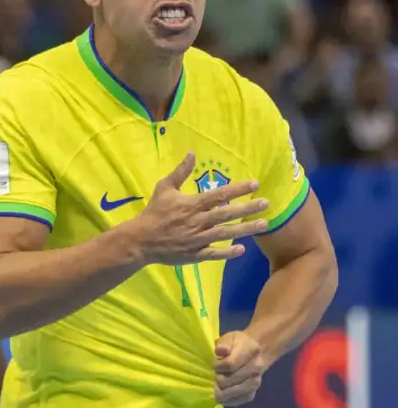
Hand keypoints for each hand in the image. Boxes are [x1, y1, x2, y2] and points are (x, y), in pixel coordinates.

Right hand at [133, 152, 269, 265]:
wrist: (140, 240)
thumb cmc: (154, 212)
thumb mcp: (164, 188)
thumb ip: (180, 172)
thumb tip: (192, 153)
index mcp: (191, 204)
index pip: (219, 195)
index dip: (238, 189)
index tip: (255, 184)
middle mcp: (198, 221)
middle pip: (227, 214)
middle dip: (248, 208)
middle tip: (266, 204)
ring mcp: (197, 239)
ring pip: (225, 233)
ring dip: (245, 229)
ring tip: (264, 224)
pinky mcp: (194, 254)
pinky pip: (214, 254)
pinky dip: (227, 252)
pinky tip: (241, 250)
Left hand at [214, 331, 265, 406]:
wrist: (256, 352)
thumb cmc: (237, 344)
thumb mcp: (229, 338)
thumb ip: (223, 344)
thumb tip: (220, 351)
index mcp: (251, 350)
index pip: (231, 364)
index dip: (219, 366)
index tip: (214, 365)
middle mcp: (256, 367)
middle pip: (233, 379)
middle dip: (219, 379)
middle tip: (214, 376)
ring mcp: (256, 381)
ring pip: (237, 392)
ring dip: (223, 392)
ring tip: (215, 389)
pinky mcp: (253, 392)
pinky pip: (241, 400)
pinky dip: (229, 400)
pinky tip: (222, 398)